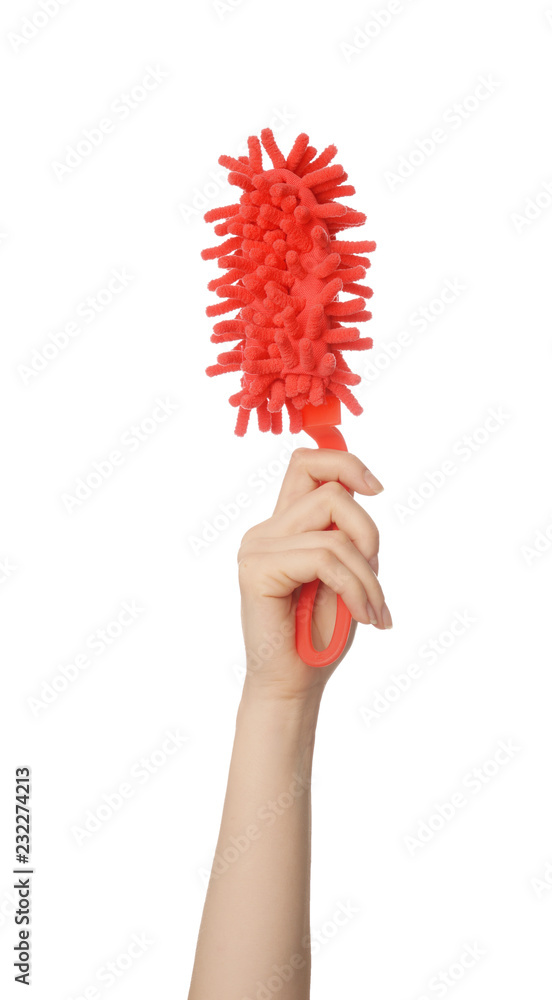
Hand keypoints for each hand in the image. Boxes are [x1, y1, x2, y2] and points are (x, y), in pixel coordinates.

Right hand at [237, 447, 391, 703]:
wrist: (295, 684)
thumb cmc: (322, 633)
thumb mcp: (346, 571)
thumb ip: (347, 532)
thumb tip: (364, 486)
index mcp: (285, 525)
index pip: (306, 463)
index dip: (344, 461)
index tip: (377, 489)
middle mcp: (266, 530)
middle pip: (330, 490)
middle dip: (369, 532)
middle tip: (375, 575)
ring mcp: (257, 548)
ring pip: (334, 531)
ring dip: (367, 575)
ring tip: (373, 609)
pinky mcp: (257, 569)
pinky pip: (325, 559)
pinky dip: (355, 587)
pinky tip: (364, 616)